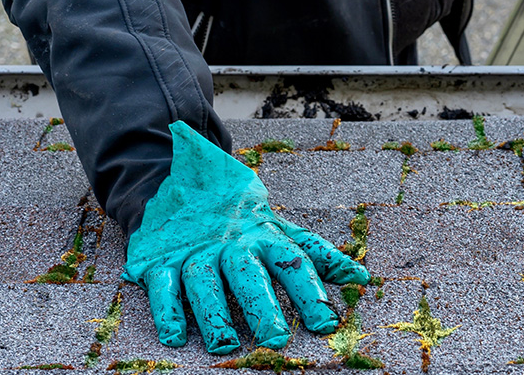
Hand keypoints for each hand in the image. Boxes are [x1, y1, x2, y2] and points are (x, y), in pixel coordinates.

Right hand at [122, 121, 368, 353]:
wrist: (181, 179)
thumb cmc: (241, 217)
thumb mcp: (280, 228)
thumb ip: (317, 254)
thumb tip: (362, 277)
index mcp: (265, 236)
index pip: (293, 263)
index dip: (310, 292)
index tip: (326, 324)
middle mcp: (231, 244)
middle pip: (248, 275)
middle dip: (262, 306)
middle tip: (275, 338)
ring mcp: (195, 252)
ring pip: (204, 282)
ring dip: (214, 314)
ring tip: (226, 345)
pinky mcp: (161, 259)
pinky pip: (162, 285)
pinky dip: (167, 310)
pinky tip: (175, 336)